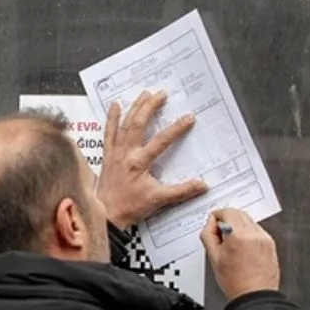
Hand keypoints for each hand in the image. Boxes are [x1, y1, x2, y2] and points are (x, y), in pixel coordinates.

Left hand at [100, 91, 208, 228]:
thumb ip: (182, 191)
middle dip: (151, 107)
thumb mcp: (159, 200)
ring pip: (124, 125)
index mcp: (139, 163)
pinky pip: (108, 133)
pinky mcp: (108, 156)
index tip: (189, 117)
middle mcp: (126, 154)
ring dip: (135, 108)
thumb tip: (203, 185)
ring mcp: (115, 153)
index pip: (161, 141)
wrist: (106, 216)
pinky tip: (114, 105)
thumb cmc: (130, 207)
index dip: (176, 129)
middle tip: (162, 94)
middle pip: (138, 125)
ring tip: (144, 93)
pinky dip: (111, 119)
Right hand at [201, 208, 279, 299]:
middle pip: (239, 214)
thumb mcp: (213, 257)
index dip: (217, 216)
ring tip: (232, 246)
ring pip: (248, 222)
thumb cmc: (236, 281)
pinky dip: (248, 235)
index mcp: (238, 236)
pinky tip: (243, 250)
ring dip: (238, 227)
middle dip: (228, 220)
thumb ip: (208, 235)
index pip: (227, 212)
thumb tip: (210, 224)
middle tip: (220, 235)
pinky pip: (257, 231)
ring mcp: (264, 239)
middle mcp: (254, 234)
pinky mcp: (270, 244)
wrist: (254, 295)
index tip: (214, 223)